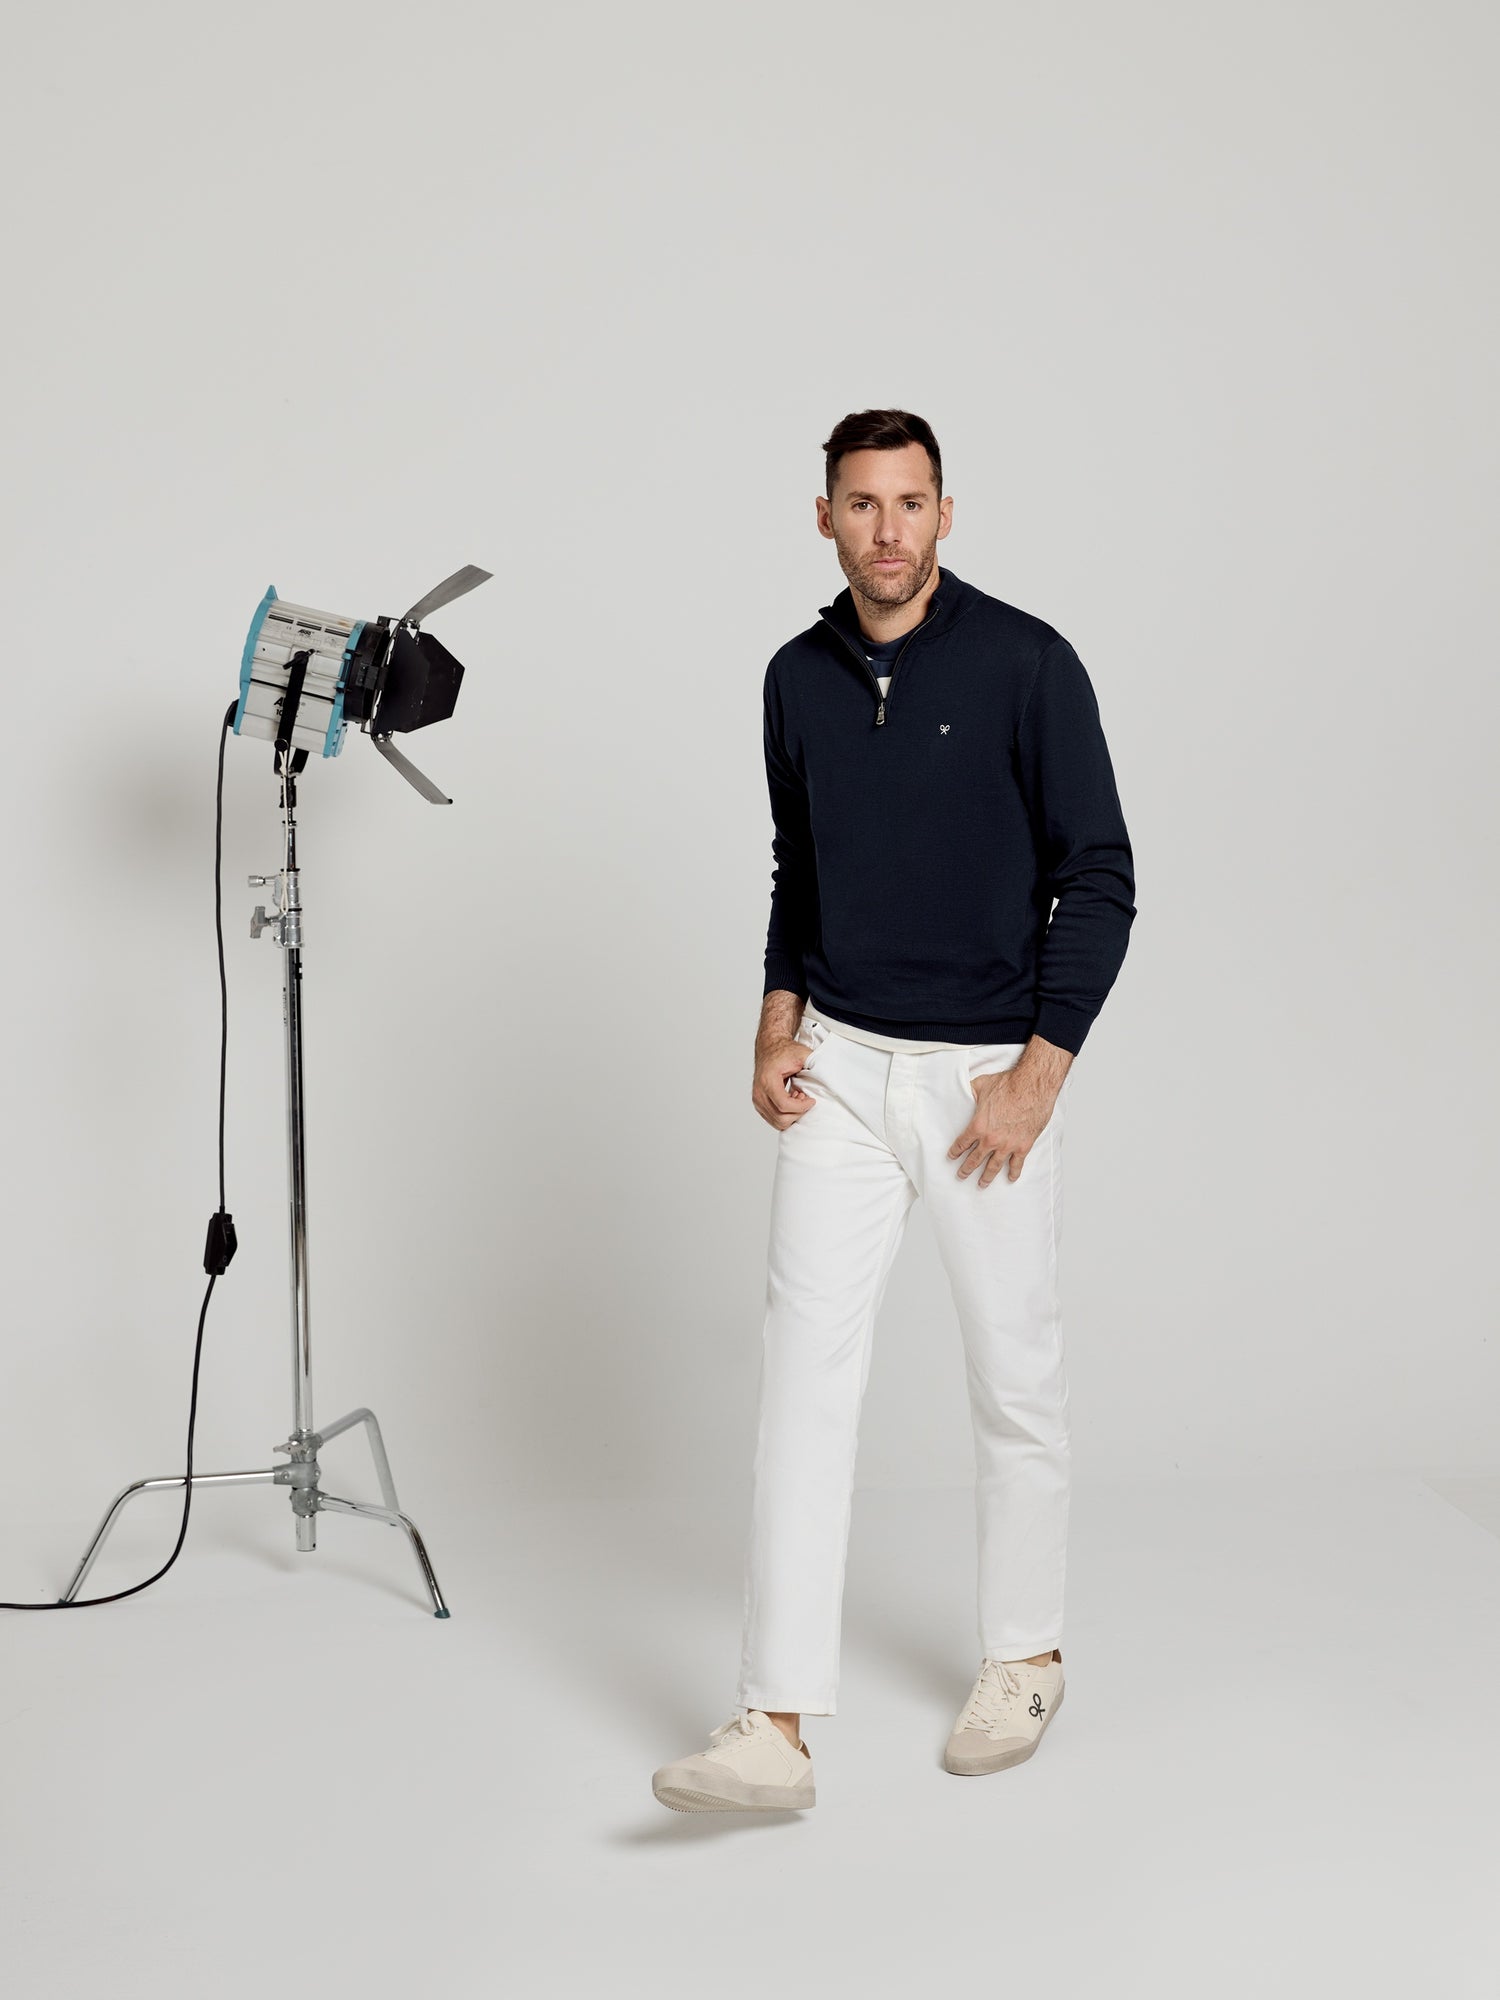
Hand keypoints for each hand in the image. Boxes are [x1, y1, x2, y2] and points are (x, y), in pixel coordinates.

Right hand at [752, 1036, 818, 1130]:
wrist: (770, 1048)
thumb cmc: (784, 1051)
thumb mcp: (802, 1054)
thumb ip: (815, 1064)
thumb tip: (829, 1074)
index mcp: (768, 1080)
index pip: (784, 1105)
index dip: (801, 1107)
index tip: (811, 1100)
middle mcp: (759, 1092)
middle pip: (781, 1118)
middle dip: (798, 1113)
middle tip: (805, 1099)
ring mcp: (757, 1100)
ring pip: (777, 1122)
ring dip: (792, 1115)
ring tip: (798, 1099)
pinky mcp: (759, 1104)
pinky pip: (774, 1120)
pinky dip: (785, 1115)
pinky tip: (791, 1101)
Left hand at [949, 1067, 1055, 1186]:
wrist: (1032, 1086)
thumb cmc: (1009, 1084)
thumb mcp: (981, 1085)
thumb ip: (970, 1091)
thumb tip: (963, 1090)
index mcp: (978, 1126)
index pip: (962, 1143)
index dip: (955, 1151)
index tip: (951, 1157)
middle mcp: (991, 1139)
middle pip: (975, 1159)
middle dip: (966, 1169)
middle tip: (961, 1176)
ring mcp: (1008, 1145)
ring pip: (994, 1166)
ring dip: (986, 1176)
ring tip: (981, 1184)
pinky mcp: (1023, 1146)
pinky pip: (1017, 1164)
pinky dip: (1014, 1172)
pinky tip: (1010, 1178)